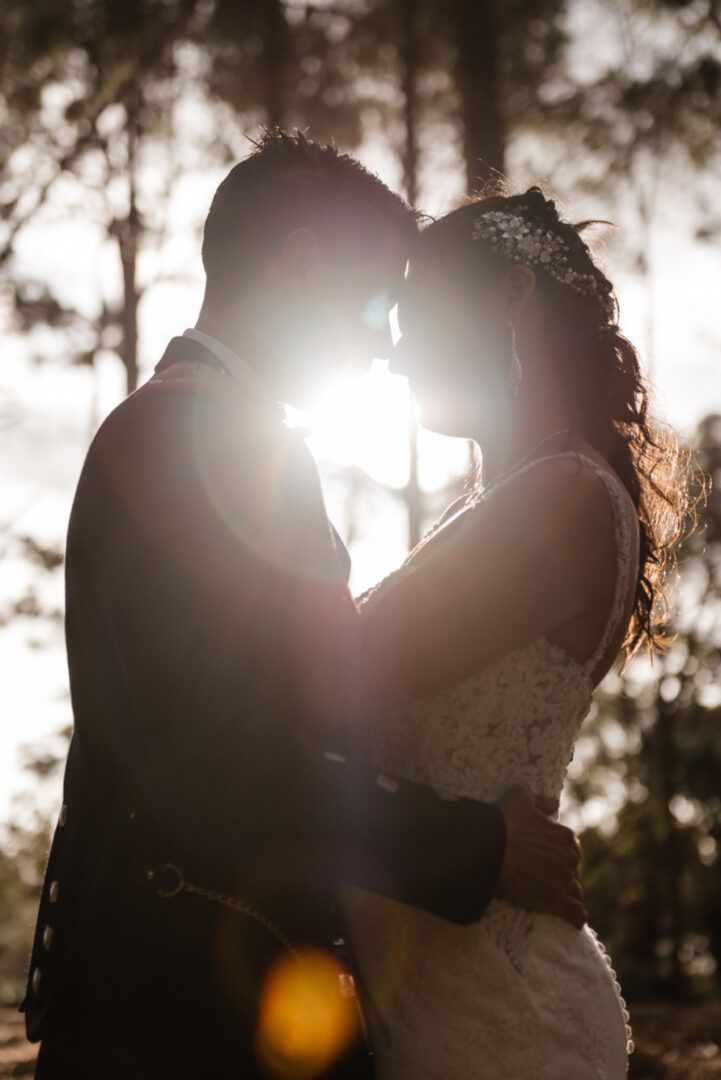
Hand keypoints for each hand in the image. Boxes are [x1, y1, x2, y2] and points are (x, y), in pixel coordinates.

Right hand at [495, 784, 585, 929]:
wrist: (490, 849)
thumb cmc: (504, 822)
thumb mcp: (520, 797)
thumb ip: (539, 800)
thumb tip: (553, 803)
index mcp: (565, 836)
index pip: (570, 849)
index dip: (559, 854)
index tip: (547, 860)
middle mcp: (570, 858)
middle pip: (572, 871)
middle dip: (563, 875)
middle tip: (546, 880)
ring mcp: (565, 881)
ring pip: (575, 893)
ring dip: (569, 896)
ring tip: (557, 901)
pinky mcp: (557, 901)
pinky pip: (575, 914)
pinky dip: (575, 917)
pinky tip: (572, 921)